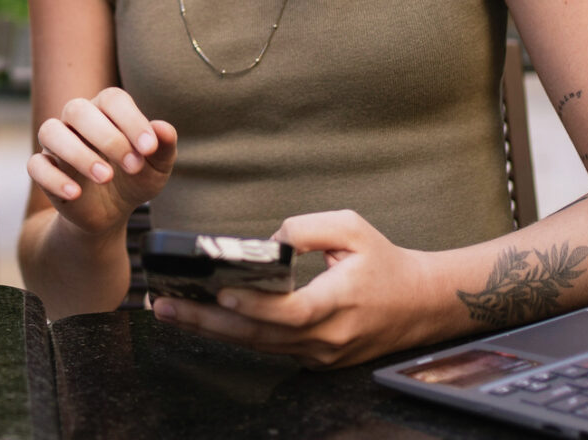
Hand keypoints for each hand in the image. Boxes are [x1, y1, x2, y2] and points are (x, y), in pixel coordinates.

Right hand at [28, 87, 177, 235]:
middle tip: (133, 165)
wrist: (112, 212)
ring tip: (106, 177)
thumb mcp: (156, 167)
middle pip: (77, 109)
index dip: (131, 120)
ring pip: (50, 131)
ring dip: (78, 153)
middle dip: (107, 137)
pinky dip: (54, 179)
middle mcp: (76, 120)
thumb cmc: (134, 179)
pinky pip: (36, 165)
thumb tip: (163, 129)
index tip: (150, 149)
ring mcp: (56, 144)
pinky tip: (76, 194)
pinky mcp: (43, 170)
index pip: (112, 99)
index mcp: (106, 110)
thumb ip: (163, 147)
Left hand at [150, 210, 435, 368]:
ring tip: (172, 311)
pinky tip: (206, 320)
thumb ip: (306, 228)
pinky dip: (237, 335)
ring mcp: (321, 355)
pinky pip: (270, 349)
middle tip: (165, 307)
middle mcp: (328, 338)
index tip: (221, 294)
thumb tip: (266, 244)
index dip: (255, 307)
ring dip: (213, 330)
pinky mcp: (317, 360)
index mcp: (339, 303)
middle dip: (207, 322)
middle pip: (259, 337)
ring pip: (259, 346)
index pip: (290, 313)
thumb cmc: (386, 263)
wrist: (421, 304)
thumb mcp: (352, 228)